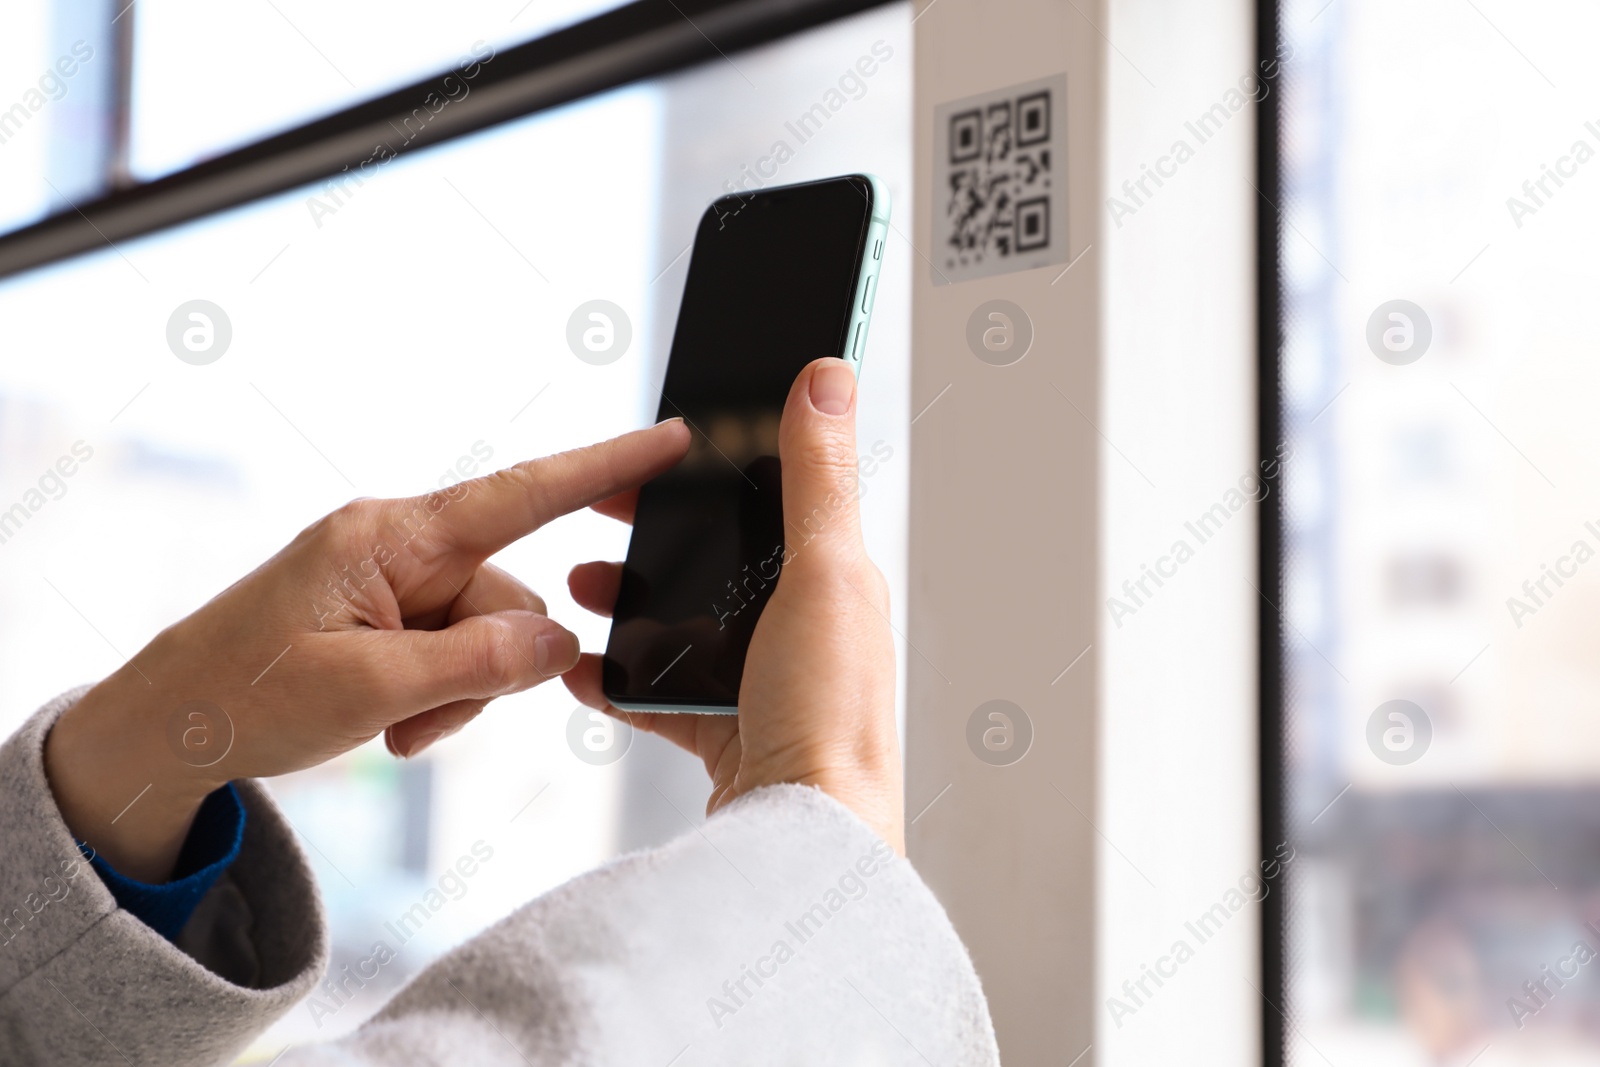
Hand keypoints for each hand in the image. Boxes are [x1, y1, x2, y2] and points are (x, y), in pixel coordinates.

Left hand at [44, 420, 690, 881]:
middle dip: (489, 667)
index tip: (674, 441)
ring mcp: (398, 582)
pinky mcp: (393, 615)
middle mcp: (402, 546)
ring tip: (393, 725)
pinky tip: (393, 723)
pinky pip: (462, 652)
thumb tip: (562, 645)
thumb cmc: (242, 695)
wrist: (168, 727)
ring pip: (493, 636)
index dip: (606, 468)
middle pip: (512, 597)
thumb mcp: (367, 690)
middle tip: (419, 716)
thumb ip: (477, 664)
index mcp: (391, 536)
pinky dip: (443, 696)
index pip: (521, 494)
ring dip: (461, 692)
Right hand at [564, 359, 903, 851]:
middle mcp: (807, 628)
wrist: (803, 843)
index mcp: (836, 580)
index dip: (716, 462)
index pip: (774, 495)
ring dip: (629, 601)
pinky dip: (619, 678)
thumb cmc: (828, 716)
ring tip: (578, 591)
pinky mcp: (732, 731)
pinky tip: (578, 668)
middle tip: (594, 516)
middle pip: (719, 557)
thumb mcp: (824, 576)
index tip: (658, 443)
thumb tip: (831, 371)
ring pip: (686, 621)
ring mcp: (768, 681)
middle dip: (654, 533)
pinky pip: (664, 691)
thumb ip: (819, 476)